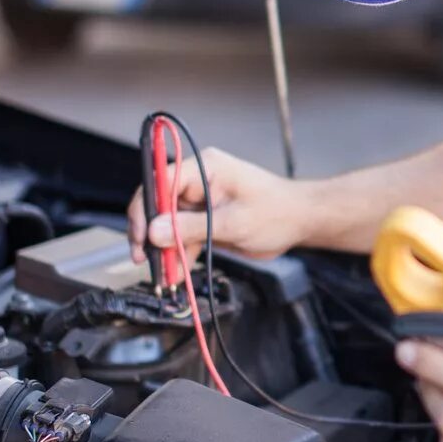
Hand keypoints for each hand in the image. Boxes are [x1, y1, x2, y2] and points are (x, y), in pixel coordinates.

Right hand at [126, 146, 310, 262]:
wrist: (301, 221)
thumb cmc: (278, 212)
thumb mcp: (234, 222)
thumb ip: (193, 228)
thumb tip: (155, 232)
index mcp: (204, 167)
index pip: (160, 181)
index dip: (145, 208)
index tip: (141, 236)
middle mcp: (198, 180)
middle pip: (158, 203)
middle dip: (149, 233)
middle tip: (144, 259)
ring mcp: (200, 200)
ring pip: (167, 223)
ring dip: (163, 249)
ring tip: (164, 274)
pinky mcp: (205, 218)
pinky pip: (182, 235)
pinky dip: (178, 253)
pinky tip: (176, 272)